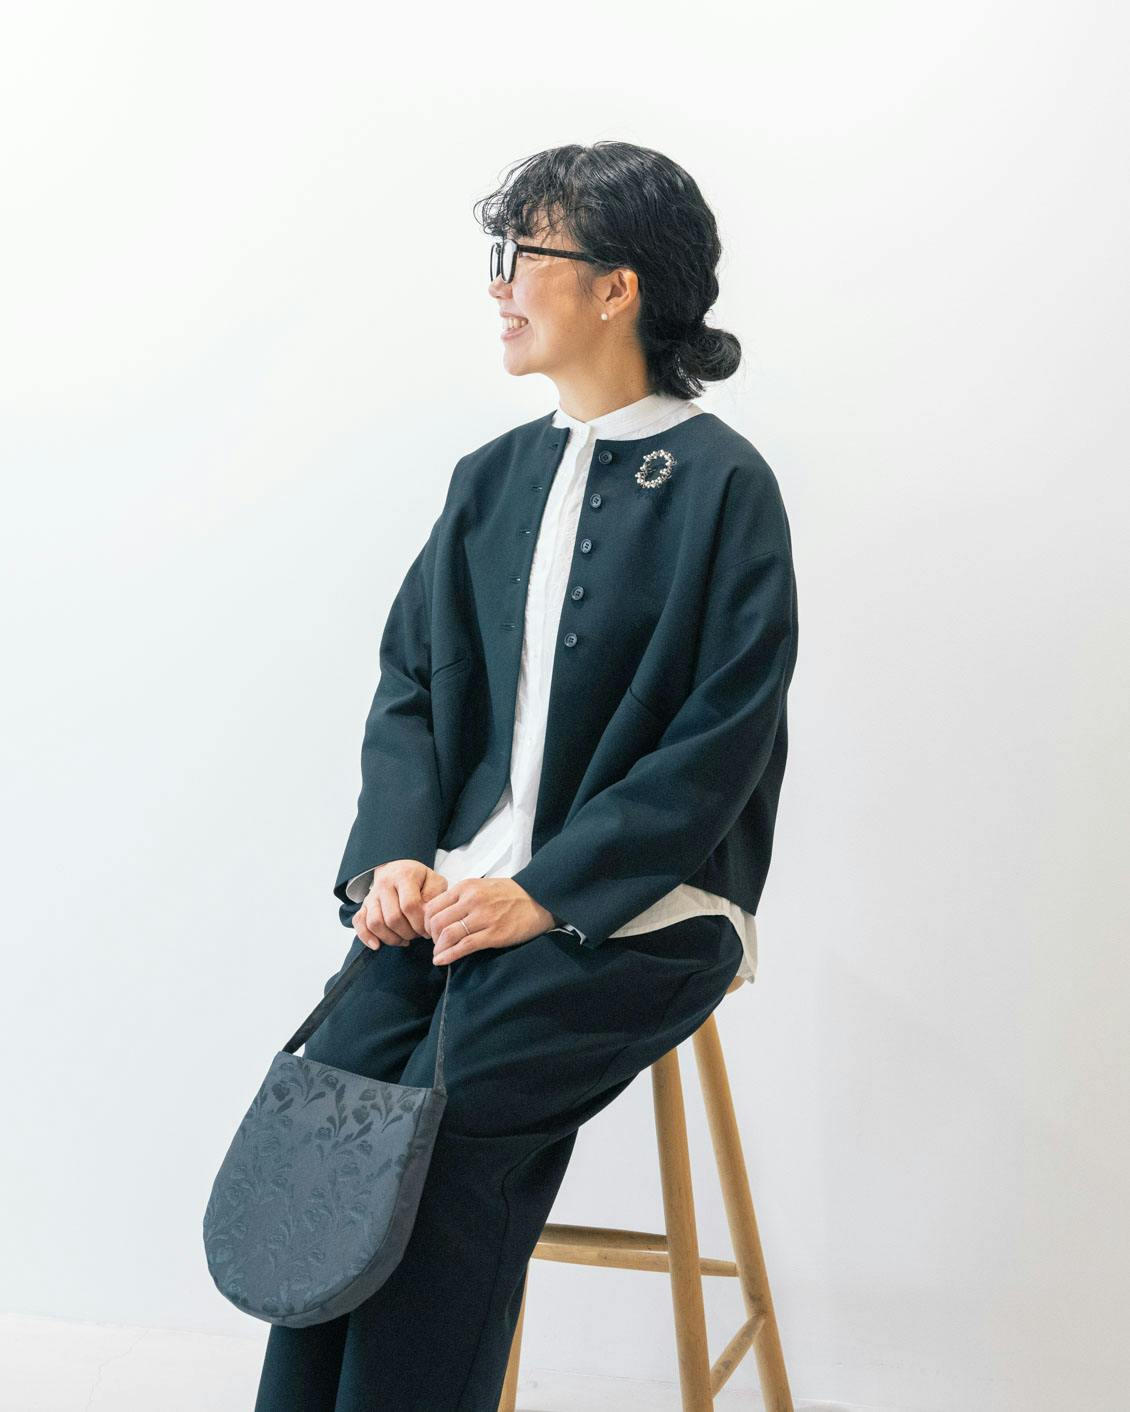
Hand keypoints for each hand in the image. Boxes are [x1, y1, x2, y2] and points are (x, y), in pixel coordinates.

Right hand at [354, 860, 449, 949]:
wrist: (398, 869)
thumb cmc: (420, 879)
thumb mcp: (434, 880)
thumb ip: (435, 896)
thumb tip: (428, 917)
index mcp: (404, 876)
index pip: (410, 905)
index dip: (420, 923)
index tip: (428, 930)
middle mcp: (384, 884)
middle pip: (393, 918)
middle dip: (408, 933)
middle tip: (418, 935)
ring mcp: (372, 895)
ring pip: (375, 923)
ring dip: (392, 938)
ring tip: (405, 940)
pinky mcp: (364, 905)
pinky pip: (359, 922)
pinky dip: (366, 937)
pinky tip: (378, 945)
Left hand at [424, 877, 555, 964]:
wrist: (539, 899)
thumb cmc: (510, 894)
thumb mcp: (482, 886)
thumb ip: (462, 897)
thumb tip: (440, 913)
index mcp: (466, 887)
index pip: (432, 906)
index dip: (426, 922)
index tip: (429, 931)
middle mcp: (471, 900)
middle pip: (436, 921)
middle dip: (431, 937)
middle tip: (435, 943)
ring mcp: (483, 917)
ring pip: (447, 934)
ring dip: (438, 948)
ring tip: (438, 954)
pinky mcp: (493, 934)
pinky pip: (464, 946)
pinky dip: (448, 956)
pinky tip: (441, 961)